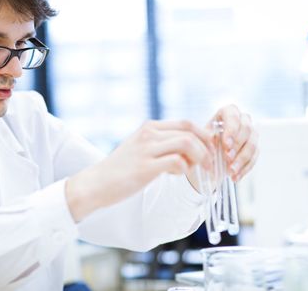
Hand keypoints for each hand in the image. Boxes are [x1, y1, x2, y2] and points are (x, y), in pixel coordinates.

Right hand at [66, 120, 213, 221]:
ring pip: (186, 143)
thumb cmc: (121, 169)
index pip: (186, 123)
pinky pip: (176, 162)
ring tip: (199, 170)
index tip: (210, 150)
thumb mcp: (141, 148)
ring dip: (199, 158)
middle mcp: (149, 134)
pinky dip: (184, 169)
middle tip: (210, 163)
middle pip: (190, 131)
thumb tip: (190, 148)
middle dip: (206, 147)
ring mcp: (146, 149)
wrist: (96, 183)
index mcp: (149, 127)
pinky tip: (177, 175)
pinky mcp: (145, 167)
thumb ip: (162, 144)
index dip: (204, 135)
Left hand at [206, 104, 257, 181]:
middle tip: (227, 158)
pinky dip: (245, 168)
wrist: (208, 153)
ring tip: (231, 171)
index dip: (231, 129)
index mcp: (227, 112)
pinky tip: (236, 176)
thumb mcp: (202, 138)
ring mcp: (250, 133)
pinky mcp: (254, 147)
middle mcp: (242, 120)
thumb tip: (211, 142)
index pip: (233, 115)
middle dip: (237, 145)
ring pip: (252, 144)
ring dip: (242, 159)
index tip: (226, 145)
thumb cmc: (205, 141)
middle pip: (246, 128)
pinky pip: (254, 157)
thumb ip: (207, 138)